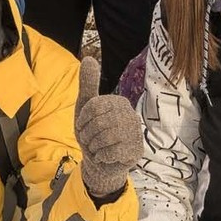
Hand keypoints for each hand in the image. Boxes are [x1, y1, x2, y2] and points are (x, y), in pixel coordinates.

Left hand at [73, 55, 142, 201]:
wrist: (98, 162)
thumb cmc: (92, 133)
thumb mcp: (85, 107)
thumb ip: (88, 84)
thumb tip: (89, 58)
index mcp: (119, 102)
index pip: (94, 105)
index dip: (83, 119)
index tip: (83, 126)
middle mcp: (131, 115)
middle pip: (100, 122)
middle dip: (88, 134)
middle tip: (89, 139)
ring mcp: (136, 133)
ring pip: (106, 137)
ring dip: (94, 146)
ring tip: (97, 147)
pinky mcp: (137, 150)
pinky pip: (113, 152)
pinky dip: (102, 156)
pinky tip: (105, 156)